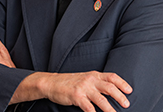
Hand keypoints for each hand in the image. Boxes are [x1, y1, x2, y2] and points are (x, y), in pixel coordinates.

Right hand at [11, 71, 131, 111]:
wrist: (52, 83)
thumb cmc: (70, 82)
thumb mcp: (85, 78)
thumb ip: (97, 83)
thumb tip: (112, 90)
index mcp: (94, 75)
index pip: (111, 76)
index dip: (122, 83)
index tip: (130, 91)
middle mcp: (90, 80)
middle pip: (109, 87)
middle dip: (120, 96)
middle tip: (127, 104)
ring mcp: (83, 88)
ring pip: (101, 99)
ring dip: (110, 109)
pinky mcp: (76, 96)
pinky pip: (89, 108)